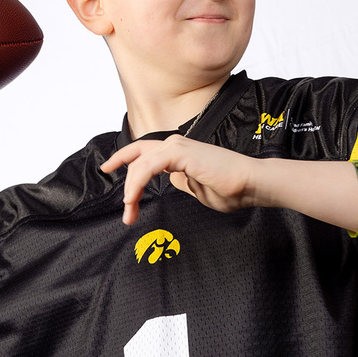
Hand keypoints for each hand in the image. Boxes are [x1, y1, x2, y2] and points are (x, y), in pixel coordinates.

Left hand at [100, 135, 259, 224]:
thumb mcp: (197, 188)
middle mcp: (175, 145)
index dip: (123, 157)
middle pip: (136, 156)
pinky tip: (135, 198)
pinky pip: (148, 166)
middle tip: (126, 211)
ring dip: (131, 189)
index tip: (107, 169)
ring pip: (140, 163)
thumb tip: (171, 183)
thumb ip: (181, 183)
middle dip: (126, 184)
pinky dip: (138, 182)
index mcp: (179, 152)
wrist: (250, 184)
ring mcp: (177, 146)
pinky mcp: (181, 153)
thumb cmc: (231, 189)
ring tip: (130, 211)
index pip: (144, 151)